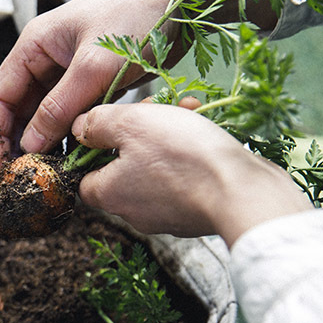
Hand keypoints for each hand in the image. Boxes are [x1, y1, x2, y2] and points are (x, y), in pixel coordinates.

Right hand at [0, 0, 266, 179]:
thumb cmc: (138, 15)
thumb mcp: (95, 66)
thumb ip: (60, 108)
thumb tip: (30, 145)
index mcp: (35, 45)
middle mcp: (48, 58)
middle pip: (19, 109)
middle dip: (17, 145)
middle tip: (22, 180)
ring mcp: (72, 69)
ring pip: (47, 114)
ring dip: (45, 143)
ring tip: (48, 176)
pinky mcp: (96, 80)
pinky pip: (74, 114)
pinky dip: (71, 136)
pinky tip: (75, 160)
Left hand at [71, 102, 311, 245]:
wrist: (243, 192)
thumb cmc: (183, 157)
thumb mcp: (130, 124)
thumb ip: (97, 124)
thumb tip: (79, 128)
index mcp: (109, 195)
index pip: (83, 174)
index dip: (94, 145)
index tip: (113, 122)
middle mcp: (133, 212)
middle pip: (122, 165)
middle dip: (139, 131)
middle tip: (158, 108)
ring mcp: (165, 215)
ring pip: (155, 167)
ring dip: (168, 135)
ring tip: (188, 111)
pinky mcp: (194, 212)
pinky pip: (183, 177)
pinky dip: (190, 153)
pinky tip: (205, 130)